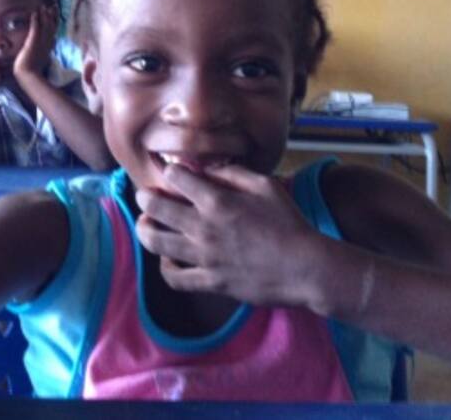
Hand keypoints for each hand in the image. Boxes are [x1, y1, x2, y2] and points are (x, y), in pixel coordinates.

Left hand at [14, 5, 56, 78]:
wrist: (28, 76)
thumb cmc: (32, 69)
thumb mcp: (41, 57)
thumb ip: (46, 49)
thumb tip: (52, 42)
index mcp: (48, 45)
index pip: (53, 30)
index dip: (55, 20)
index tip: (56, 11)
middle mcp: (46, 42)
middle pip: (52, 26)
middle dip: (53, 15)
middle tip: (53, 5)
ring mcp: (40, 43)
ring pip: (45, 26)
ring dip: (44, 15)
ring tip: (44, 6)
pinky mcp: (32, 43)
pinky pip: (35, 29)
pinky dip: (35, 20)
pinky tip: (34, 12)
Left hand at [134, 164, 322, 307]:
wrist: (306, 268)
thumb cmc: (289, 222)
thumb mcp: (266, 185)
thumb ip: (233, 172)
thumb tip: (206, 167)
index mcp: (217, 200)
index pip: (175, 177)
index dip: (170, 171)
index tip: (172, 173)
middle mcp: (204, 227)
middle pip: (154, 207)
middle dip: (144, 197)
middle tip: (144, 196)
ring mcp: (205, 257)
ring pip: (155, 241)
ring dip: (145, 229)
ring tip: (146, 224)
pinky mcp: (211, 282)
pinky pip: (174, 278)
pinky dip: (165, 266)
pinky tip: (168, 257)